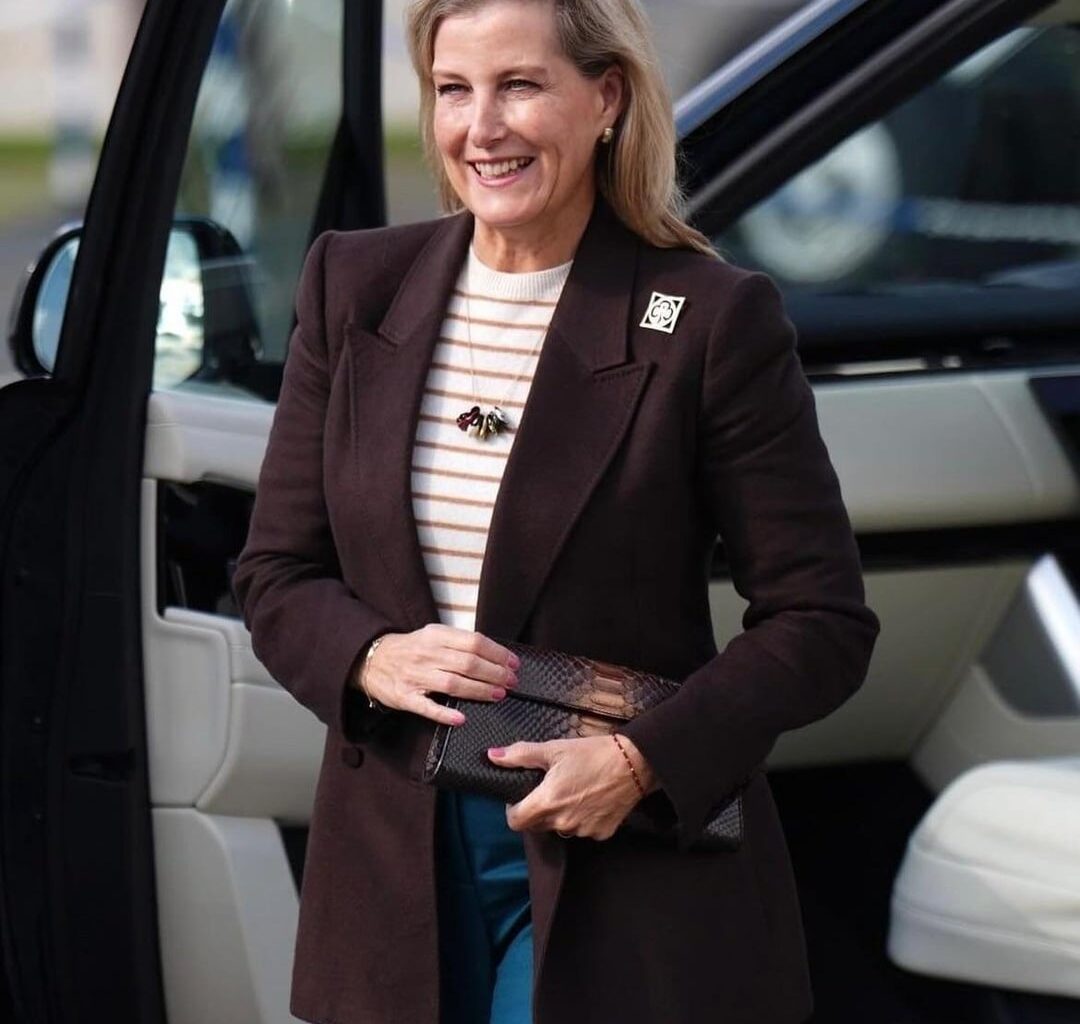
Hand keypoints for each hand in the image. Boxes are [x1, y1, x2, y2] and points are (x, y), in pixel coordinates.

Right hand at [353, 624, 519, 725]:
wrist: (371, 659)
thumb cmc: (410, 649)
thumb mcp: (433, 635)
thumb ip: (458, 642)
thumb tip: (494, 654)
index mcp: (436, 636)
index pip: (474, 642)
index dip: (497, 654)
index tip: (513, 663)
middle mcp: (427, 654)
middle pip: (468, 663)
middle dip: (495, 673)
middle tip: (512, 681)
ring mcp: (415, 676)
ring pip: (453, 683)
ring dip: (479, 690)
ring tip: (499, 694)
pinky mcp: (405, 697)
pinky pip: (427, 707)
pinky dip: (444, 713)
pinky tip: (461, 718)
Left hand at [490, 734, 657, 840]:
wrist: (634, 763)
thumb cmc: (592, 753)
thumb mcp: (554, 749)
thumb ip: (521, 755)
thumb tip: (493, 755)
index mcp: (548, 802)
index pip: (515, 822)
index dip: (513, 809)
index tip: (520, 797)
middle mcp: (563, 823)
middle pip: (537, 825)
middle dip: (537, 809)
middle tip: (550, 787)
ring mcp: (583, 831)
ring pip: (560, 828)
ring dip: (560, 815)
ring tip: (574, 791)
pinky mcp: (601, 833)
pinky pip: (583, 830)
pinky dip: (582, 819)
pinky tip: (591, 799)